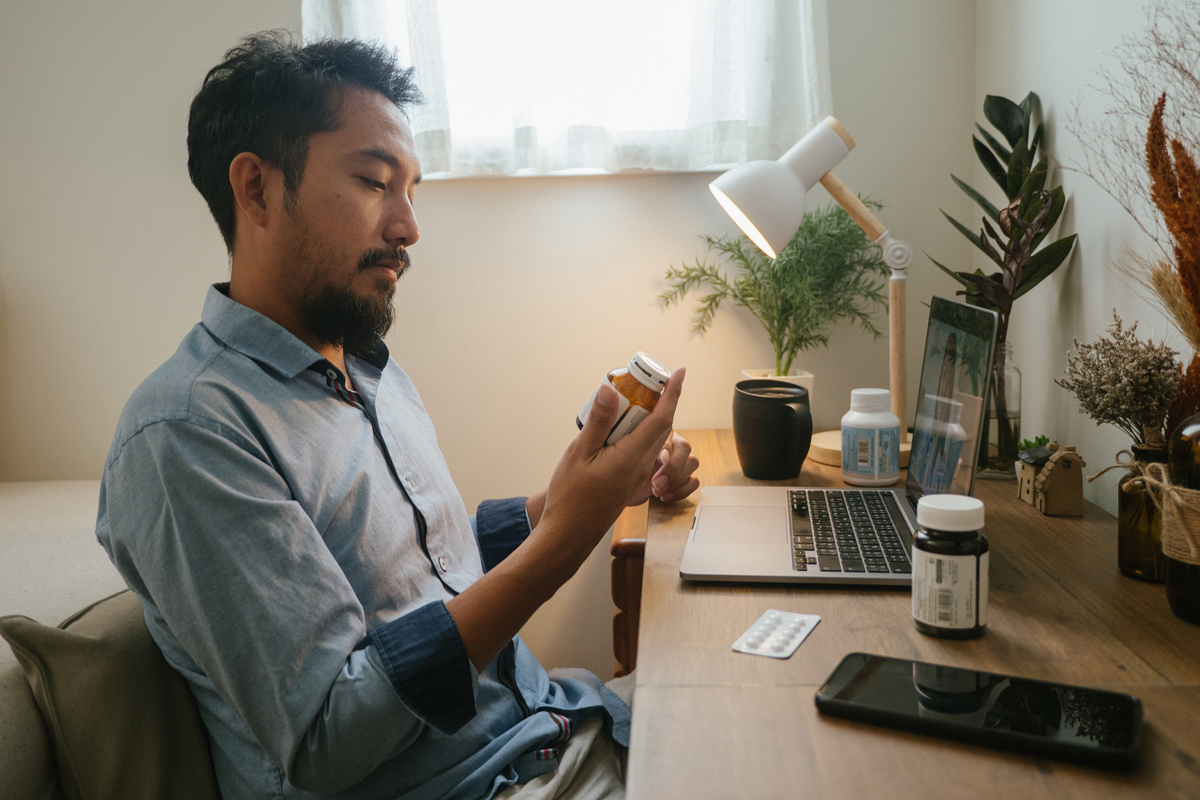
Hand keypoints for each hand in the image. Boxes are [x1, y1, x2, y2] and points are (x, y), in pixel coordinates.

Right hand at [535, 367, 685, 564]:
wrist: (569, 533)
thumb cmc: (571, 498)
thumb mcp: (579, 454)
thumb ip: (598, 422)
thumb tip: (609, 390)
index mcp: (631, 457)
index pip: (661, 419)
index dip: (672, 393)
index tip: (679, 372)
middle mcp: (641, 466)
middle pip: (661, 426)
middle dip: (660, 399)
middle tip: (645, 378)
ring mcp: (638, 475)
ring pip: (652, 438)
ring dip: (647, 416)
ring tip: (627, 398)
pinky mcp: (631, 480)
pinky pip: (642, 449)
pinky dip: (637, 432)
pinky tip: (617, 427)